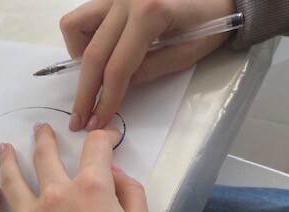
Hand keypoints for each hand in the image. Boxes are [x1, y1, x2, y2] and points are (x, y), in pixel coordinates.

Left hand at [0, 123, 152, 211]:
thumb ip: (130, 192)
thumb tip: (113, 173)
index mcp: (92, 188)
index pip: (95, 148)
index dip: (103, 138)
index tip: (105, 138)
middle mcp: (56, 195)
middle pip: (45, 156)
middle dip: (45, 138)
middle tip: (40, 129)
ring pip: (12, 179)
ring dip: (8, 160)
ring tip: (3, 148)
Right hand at [61, 0, 235, 130]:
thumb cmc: (213, 20)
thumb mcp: (186, 53)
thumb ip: (149, 71)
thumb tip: (117, 90)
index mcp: (150, 13)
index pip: (117, 67)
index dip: (106, 100)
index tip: (98, 122)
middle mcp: (126, 0)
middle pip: (93, 55)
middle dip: (85, 93)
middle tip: (79, 119)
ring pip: (76, 28)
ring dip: (78, 58)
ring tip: (91, 77)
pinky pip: (83, 16)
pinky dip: (82, 37)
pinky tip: (98, 51)